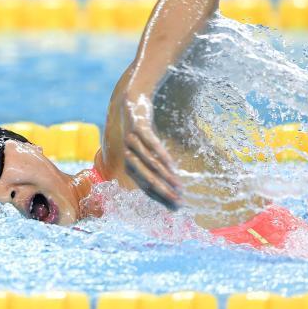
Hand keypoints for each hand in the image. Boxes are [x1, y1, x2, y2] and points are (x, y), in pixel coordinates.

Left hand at [120, 91, 181, 208]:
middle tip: (179, 201)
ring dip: (165, 177)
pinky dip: (162, 156)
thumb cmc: (143, 131)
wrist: (132, 101)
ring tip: (178, 186)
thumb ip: (156, 166)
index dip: (160, 197)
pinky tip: (172, 166)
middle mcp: (128, 156)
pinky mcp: (139, 128)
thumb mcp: (147, 150)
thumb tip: (173, 182)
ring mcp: (132, 142)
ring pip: (150, 164)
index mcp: (130, 165)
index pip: (145, 187)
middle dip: (163, 192)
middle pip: (147, 179)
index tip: (176, 207)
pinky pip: (152, 145)